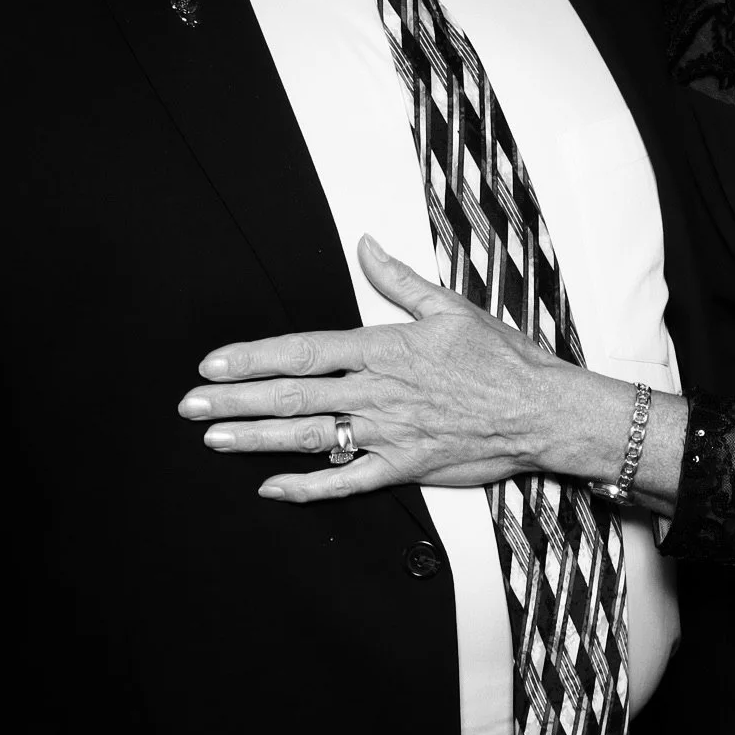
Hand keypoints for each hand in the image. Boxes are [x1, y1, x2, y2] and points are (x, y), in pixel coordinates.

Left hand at [178, 237, 607, 501]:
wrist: (544, 411)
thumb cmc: (504, 359)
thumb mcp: (451, 307)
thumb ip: (399, 281)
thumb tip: (366, 246)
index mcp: (385, 348)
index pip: (304, 351)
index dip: (253, 357)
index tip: (212, 364)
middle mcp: (379, 392)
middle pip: (293, 395)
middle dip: (235, 401)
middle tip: (190, 406)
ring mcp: (390, 433)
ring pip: (309, 437)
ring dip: (256, 439)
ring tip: (214, 440)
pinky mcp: (405, 468)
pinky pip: (346, 482)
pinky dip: (307, 487)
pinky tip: (271, 488)